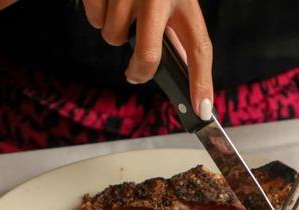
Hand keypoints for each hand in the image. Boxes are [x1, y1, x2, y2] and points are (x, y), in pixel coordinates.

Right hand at [82, 0, 213, 120]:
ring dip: (115, 30)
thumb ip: (178, 29)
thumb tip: (187, 70)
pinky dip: (98, 14)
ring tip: (122, 6)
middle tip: (136, 72)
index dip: (202, 82)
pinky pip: (95, 20)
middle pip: (148, 55)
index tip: (204, 110)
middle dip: (140, 71)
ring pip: (114, 37)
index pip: (200, 48)